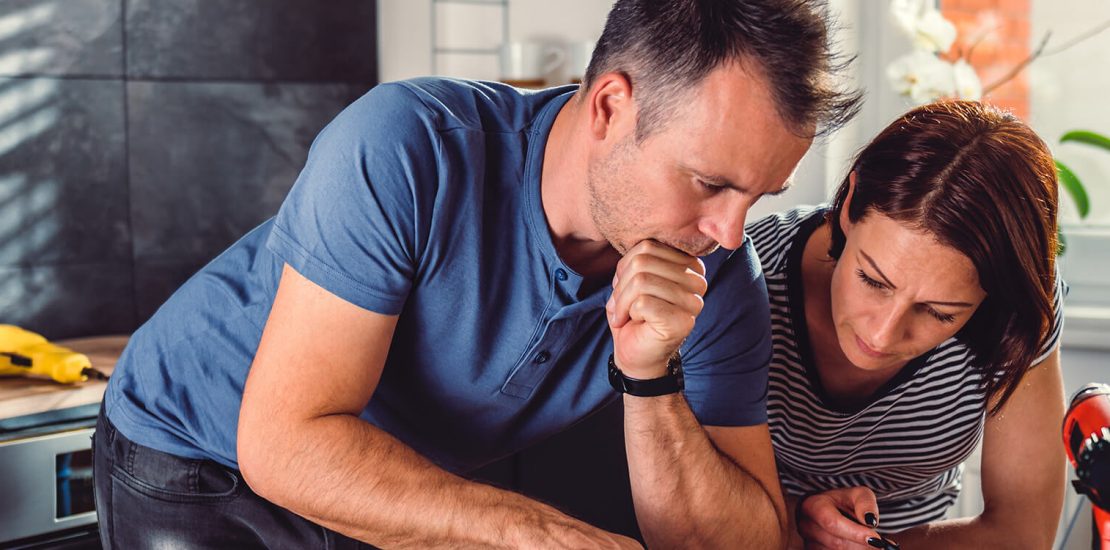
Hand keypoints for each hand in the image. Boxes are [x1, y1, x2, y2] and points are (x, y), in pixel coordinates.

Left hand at [606, 240, 706, 378]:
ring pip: (641, 281)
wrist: (634, 353)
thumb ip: (636, 259)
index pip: (647, 247)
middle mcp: (697, 281)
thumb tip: (634, 250)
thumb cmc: (633, 315)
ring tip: (623, 314)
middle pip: (643, 262)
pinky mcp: (684, 321)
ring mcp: (694, 302)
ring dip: (621, 301)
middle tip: (618, 305)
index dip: (625, 267)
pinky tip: (633, 323)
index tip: (623, 288)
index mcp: (688, 264)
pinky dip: (627, 313)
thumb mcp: (631, 278)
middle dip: (621, 285)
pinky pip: (643, 303)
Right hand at [796, 487, 894, 549]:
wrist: (827, 510)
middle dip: (862, 546)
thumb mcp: (857, 494)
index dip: (855, 533)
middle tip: (883, 546)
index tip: (877, 540)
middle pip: (836, 542)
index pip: (832, 522)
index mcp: (813, 506)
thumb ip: (865, 503)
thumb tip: (870, 521)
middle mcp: (806, 526)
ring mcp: (808, 542)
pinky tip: (865, 548)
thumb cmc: (843, 501)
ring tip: (877, 546)